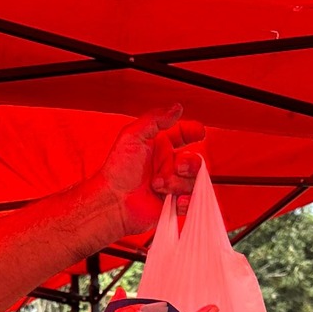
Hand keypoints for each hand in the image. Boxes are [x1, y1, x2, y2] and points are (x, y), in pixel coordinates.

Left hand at [99, 108, 205, 233]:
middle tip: (177, 167)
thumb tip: (177, 108)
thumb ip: (155, 119)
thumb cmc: (117, 170)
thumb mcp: (132, 135)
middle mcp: (167, 165)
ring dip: (179, 183)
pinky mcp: (173, 204)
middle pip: (194, 160)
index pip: (183, 135)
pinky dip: (187, 201)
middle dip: (190, 163)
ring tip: (159, 186)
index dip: (193, 131)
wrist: (113, 201)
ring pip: (193, 181)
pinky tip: (175, 200)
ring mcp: (171, 185)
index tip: (199, 133)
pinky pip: (192, 201)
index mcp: (159, 147)